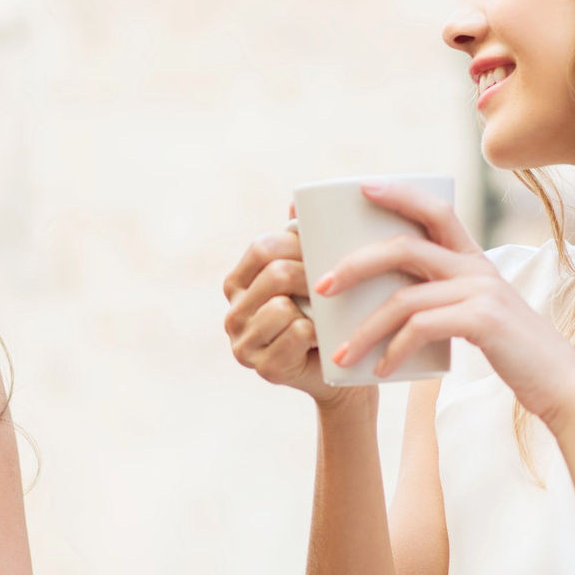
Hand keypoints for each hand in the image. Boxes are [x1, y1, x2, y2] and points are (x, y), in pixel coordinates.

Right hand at [223, 215, 346, 404]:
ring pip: (281, 306)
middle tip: (336, 284)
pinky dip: (318, 333)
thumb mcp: (312, 275)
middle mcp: (232, 313)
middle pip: (274, 274)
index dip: (299, 245)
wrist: (342, 372)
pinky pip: (295, 333)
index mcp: (238, 283)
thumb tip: (298, 203)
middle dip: (311, 276)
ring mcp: (243, 343)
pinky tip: (325, 339)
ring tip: (328, 316)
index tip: (326, 252)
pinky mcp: (263, 368)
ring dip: (314, 309)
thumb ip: (301, 241)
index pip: (262, 248)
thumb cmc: (327, 316)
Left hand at [314, 181, 574, 419]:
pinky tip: (380, 369)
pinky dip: (394, 350)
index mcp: (475, 259)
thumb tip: (394, 303)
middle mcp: (477, 267)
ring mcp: (481, 292)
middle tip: (322, 287)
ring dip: (365, 327)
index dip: (398, 193)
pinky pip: (421, 328)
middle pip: (404, 246)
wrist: (563, 386)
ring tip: (341, 352)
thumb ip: (446, 299)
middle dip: (356, 263)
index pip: (435, 209)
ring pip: (405, 296)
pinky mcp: (483, 322)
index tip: (361, 188)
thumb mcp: (480, 314)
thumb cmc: (514, 353)